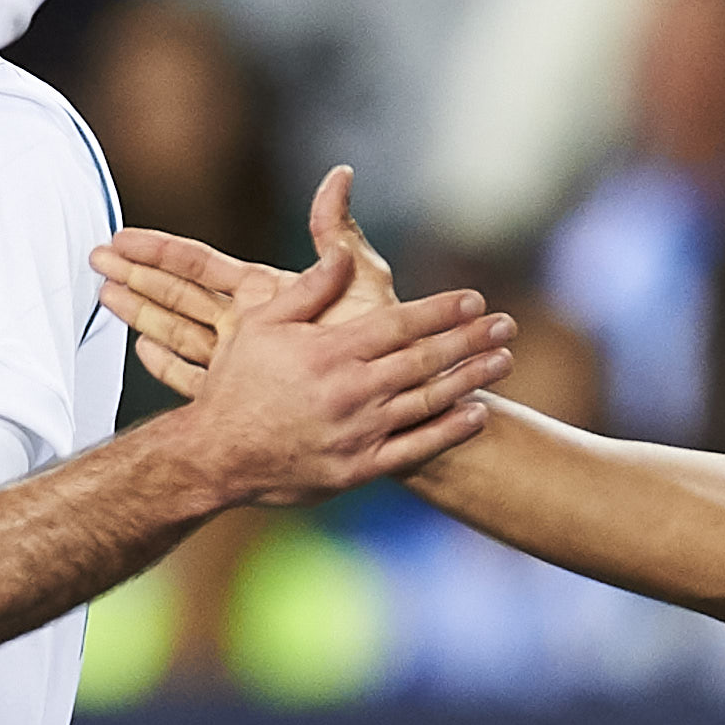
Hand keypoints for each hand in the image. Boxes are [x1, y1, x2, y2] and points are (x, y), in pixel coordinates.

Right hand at [97, 168, 401, 399]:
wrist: (397, 400)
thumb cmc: (385, 340)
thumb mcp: (362, 282)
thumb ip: (338, 237)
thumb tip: (340, 173)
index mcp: (270, 294)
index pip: (202, 266)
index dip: (160, 250)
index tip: (121, 236)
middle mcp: (252, 325)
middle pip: (180, 296)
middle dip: (137, 276)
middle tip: (93, 258)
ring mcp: (246, 361)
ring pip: (181, 334)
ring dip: (142, 315)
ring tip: (103, 298)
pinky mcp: (251, 393)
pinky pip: (198, 379)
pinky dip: (170, 366)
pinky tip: (140, 352)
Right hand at [176, 208, 507, 497]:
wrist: (217, 456)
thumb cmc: (237, 385)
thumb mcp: (261, 325)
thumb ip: (307, 290)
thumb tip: (342, 256)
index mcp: (330, 352)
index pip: (400, 324)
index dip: (442, 310)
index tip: (473, 299)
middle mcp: (350, 391)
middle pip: (424, 359)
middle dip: (470, 339)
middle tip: (508, 324)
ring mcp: (358, 433)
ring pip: (428, 402)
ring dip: (471, 379)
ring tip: (504, 361)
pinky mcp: (358, 469)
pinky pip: (414, 449)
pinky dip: (449, 431)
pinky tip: (476, 413)